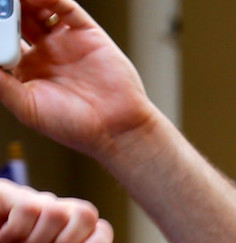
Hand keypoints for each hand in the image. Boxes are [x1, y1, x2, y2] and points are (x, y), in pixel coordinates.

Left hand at [0, 0, 164, 162]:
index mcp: (28, 69)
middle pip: (19, 19)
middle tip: (0, 4)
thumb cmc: (74, 126)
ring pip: (40, 9)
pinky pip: (67, 8)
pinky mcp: (87, 34)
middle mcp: (47, 52)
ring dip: (25, 1)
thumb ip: (1, 83)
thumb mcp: (26, 107)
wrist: (116, 130)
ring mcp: (66, 41)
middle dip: (8, 9)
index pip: (4, 38)